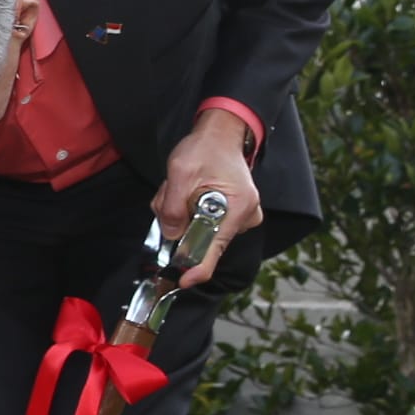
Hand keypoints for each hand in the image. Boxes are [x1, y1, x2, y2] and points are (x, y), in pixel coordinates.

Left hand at [154, 110, 261, 287]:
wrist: (221, 135)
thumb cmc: (205, 148)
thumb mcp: (180, 173)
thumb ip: (172, 207)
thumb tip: (170, 236)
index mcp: (238, 208)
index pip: (216, 250)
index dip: (196, 269)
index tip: (182, 280)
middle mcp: (244, 217)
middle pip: (201, 240)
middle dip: (179, 223)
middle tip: (173, 194)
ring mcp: (238, 218)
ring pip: (197, 232)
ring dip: (180, 215)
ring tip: (181, 188)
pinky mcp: (230, 216)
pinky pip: (201, 225)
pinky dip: (187, 212)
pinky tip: (186, 193)